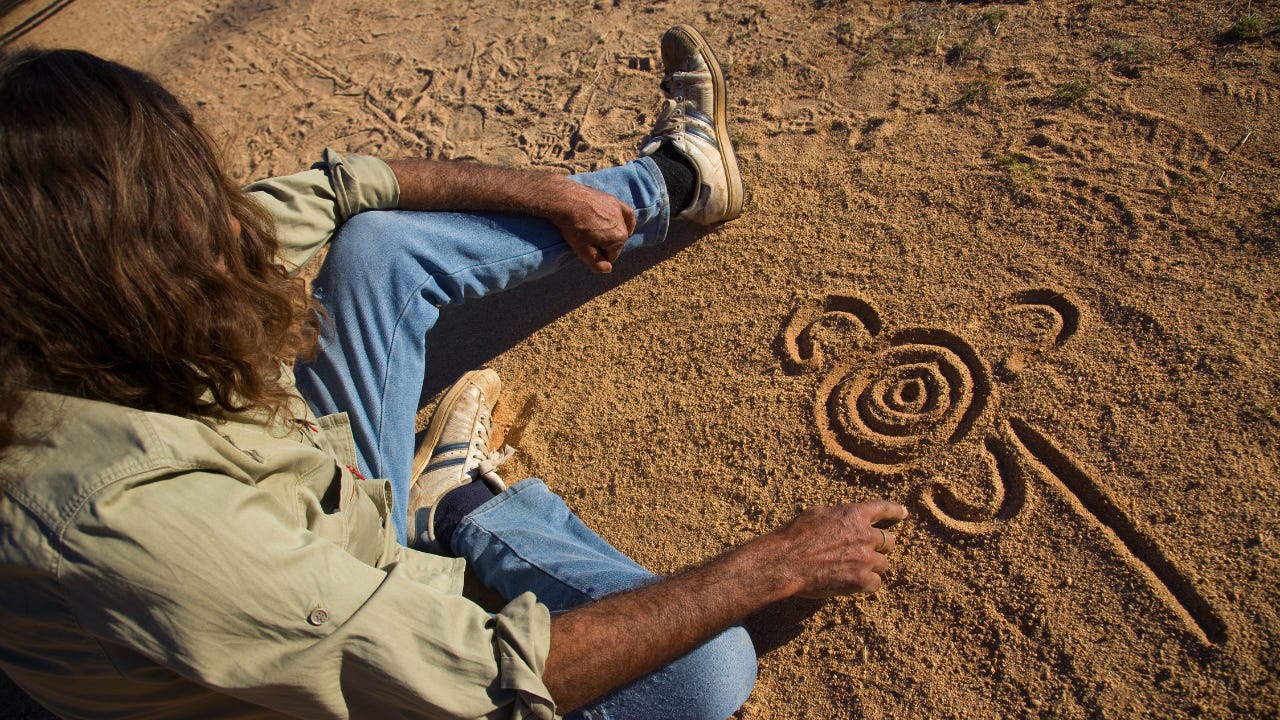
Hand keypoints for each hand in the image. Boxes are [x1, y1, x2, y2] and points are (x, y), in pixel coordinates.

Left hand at [548, 180, 635, 272]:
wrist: (565, 201)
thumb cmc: (574, 227)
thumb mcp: (583, 251)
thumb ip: (597, 263)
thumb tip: (608, 269)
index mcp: (619, 239)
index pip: (611, 256)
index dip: (599, 256)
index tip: (586, 249)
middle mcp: (623, 225)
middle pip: (616, 243)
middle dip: (605, 244)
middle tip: (587, 239)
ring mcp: (619, 211)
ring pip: (620, 229)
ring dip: (612, 233)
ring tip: (596, 233)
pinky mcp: (614, 201)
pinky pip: (627, 213)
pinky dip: (626, 221)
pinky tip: (623, 224)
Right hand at [774, 499, 907, 597]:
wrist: (785, 562)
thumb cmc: (794, 536)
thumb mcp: (817, 514)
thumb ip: (837, 516)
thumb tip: (844, 520)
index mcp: (853, 515)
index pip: (882, 509)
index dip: (895, 511)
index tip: (903, 513)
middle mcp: (865, 535)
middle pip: (889, 541)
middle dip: (881, 545)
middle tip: (868, 551)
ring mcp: (865, 559)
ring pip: (883, 563)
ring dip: (873, 565)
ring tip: (856, 568)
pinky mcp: (860, 580)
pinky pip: (876, 583)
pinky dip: (868, 583)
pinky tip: (854, 582)